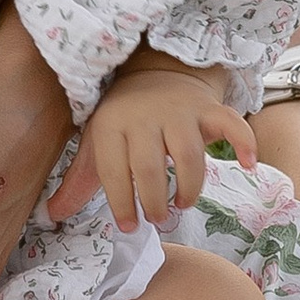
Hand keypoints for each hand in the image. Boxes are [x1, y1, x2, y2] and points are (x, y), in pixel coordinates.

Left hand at [51, 63, 253, 231]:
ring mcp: (179, 111)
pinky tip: (248, 165)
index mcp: (111, 125)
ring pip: (190, 155)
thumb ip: (78, 182)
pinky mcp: (208, 109)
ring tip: (183, 204)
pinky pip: (232, 124)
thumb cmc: (121, 120)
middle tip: (159, 220)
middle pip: (150, 167)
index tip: (129, 227)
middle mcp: (144, 116)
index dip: (121, 203)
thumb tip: (50, 216)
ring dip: (191, 187)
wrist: (154, 72)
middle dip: (155, 201)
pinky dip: (244, 143)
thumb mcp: (95, 144)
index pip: (113, 170)